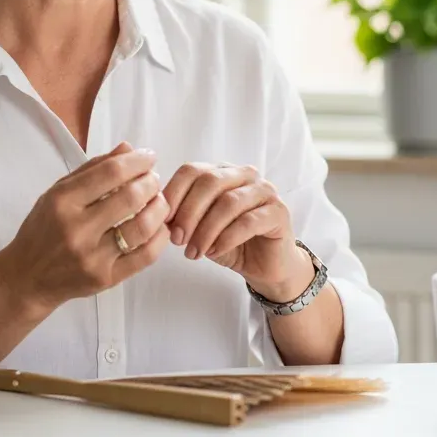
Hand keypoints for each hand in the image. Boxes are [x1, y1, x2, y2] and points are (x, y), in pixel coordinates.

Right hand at [1, 142, 170, 314]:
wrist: (27, 278)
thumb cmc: (41, 230)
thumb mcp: (56, 193)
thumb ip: (92, 169)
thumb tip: (127, 148)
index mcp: (62, 201)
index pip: (110, 173)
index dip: (137, 161)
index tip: (149, 157)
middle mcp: (77, 229)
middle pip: (130, 197)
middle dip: (151, 182)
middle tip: (154, 178)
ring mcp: (93, 257)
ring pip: (142, 227)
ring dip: (159, 207)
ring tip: (159, 199)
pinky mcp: (107, 278)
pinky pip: (145, 255)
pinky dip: (159, 236)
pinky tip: (159, 225)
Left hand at [162, 163, 311, 302]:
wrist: (264, 266)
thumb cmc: (229, 243)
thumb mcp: (199, 227)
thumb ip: (183, 215)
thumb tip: (158, 212)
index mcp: (221, 171)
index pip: (192, 170)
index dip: (174, 193)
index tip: (163, 221)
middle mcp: (244, 174)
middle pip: (210, 182)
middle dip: (188, 213)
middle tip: (177, 240)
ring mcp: (264, 191)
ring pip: (228, 202)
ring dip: (206, 230)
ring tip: (194, 252)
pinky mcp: (279, 212)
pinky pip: (248, 221)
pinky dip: (226, 238)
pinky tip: (214, 252)